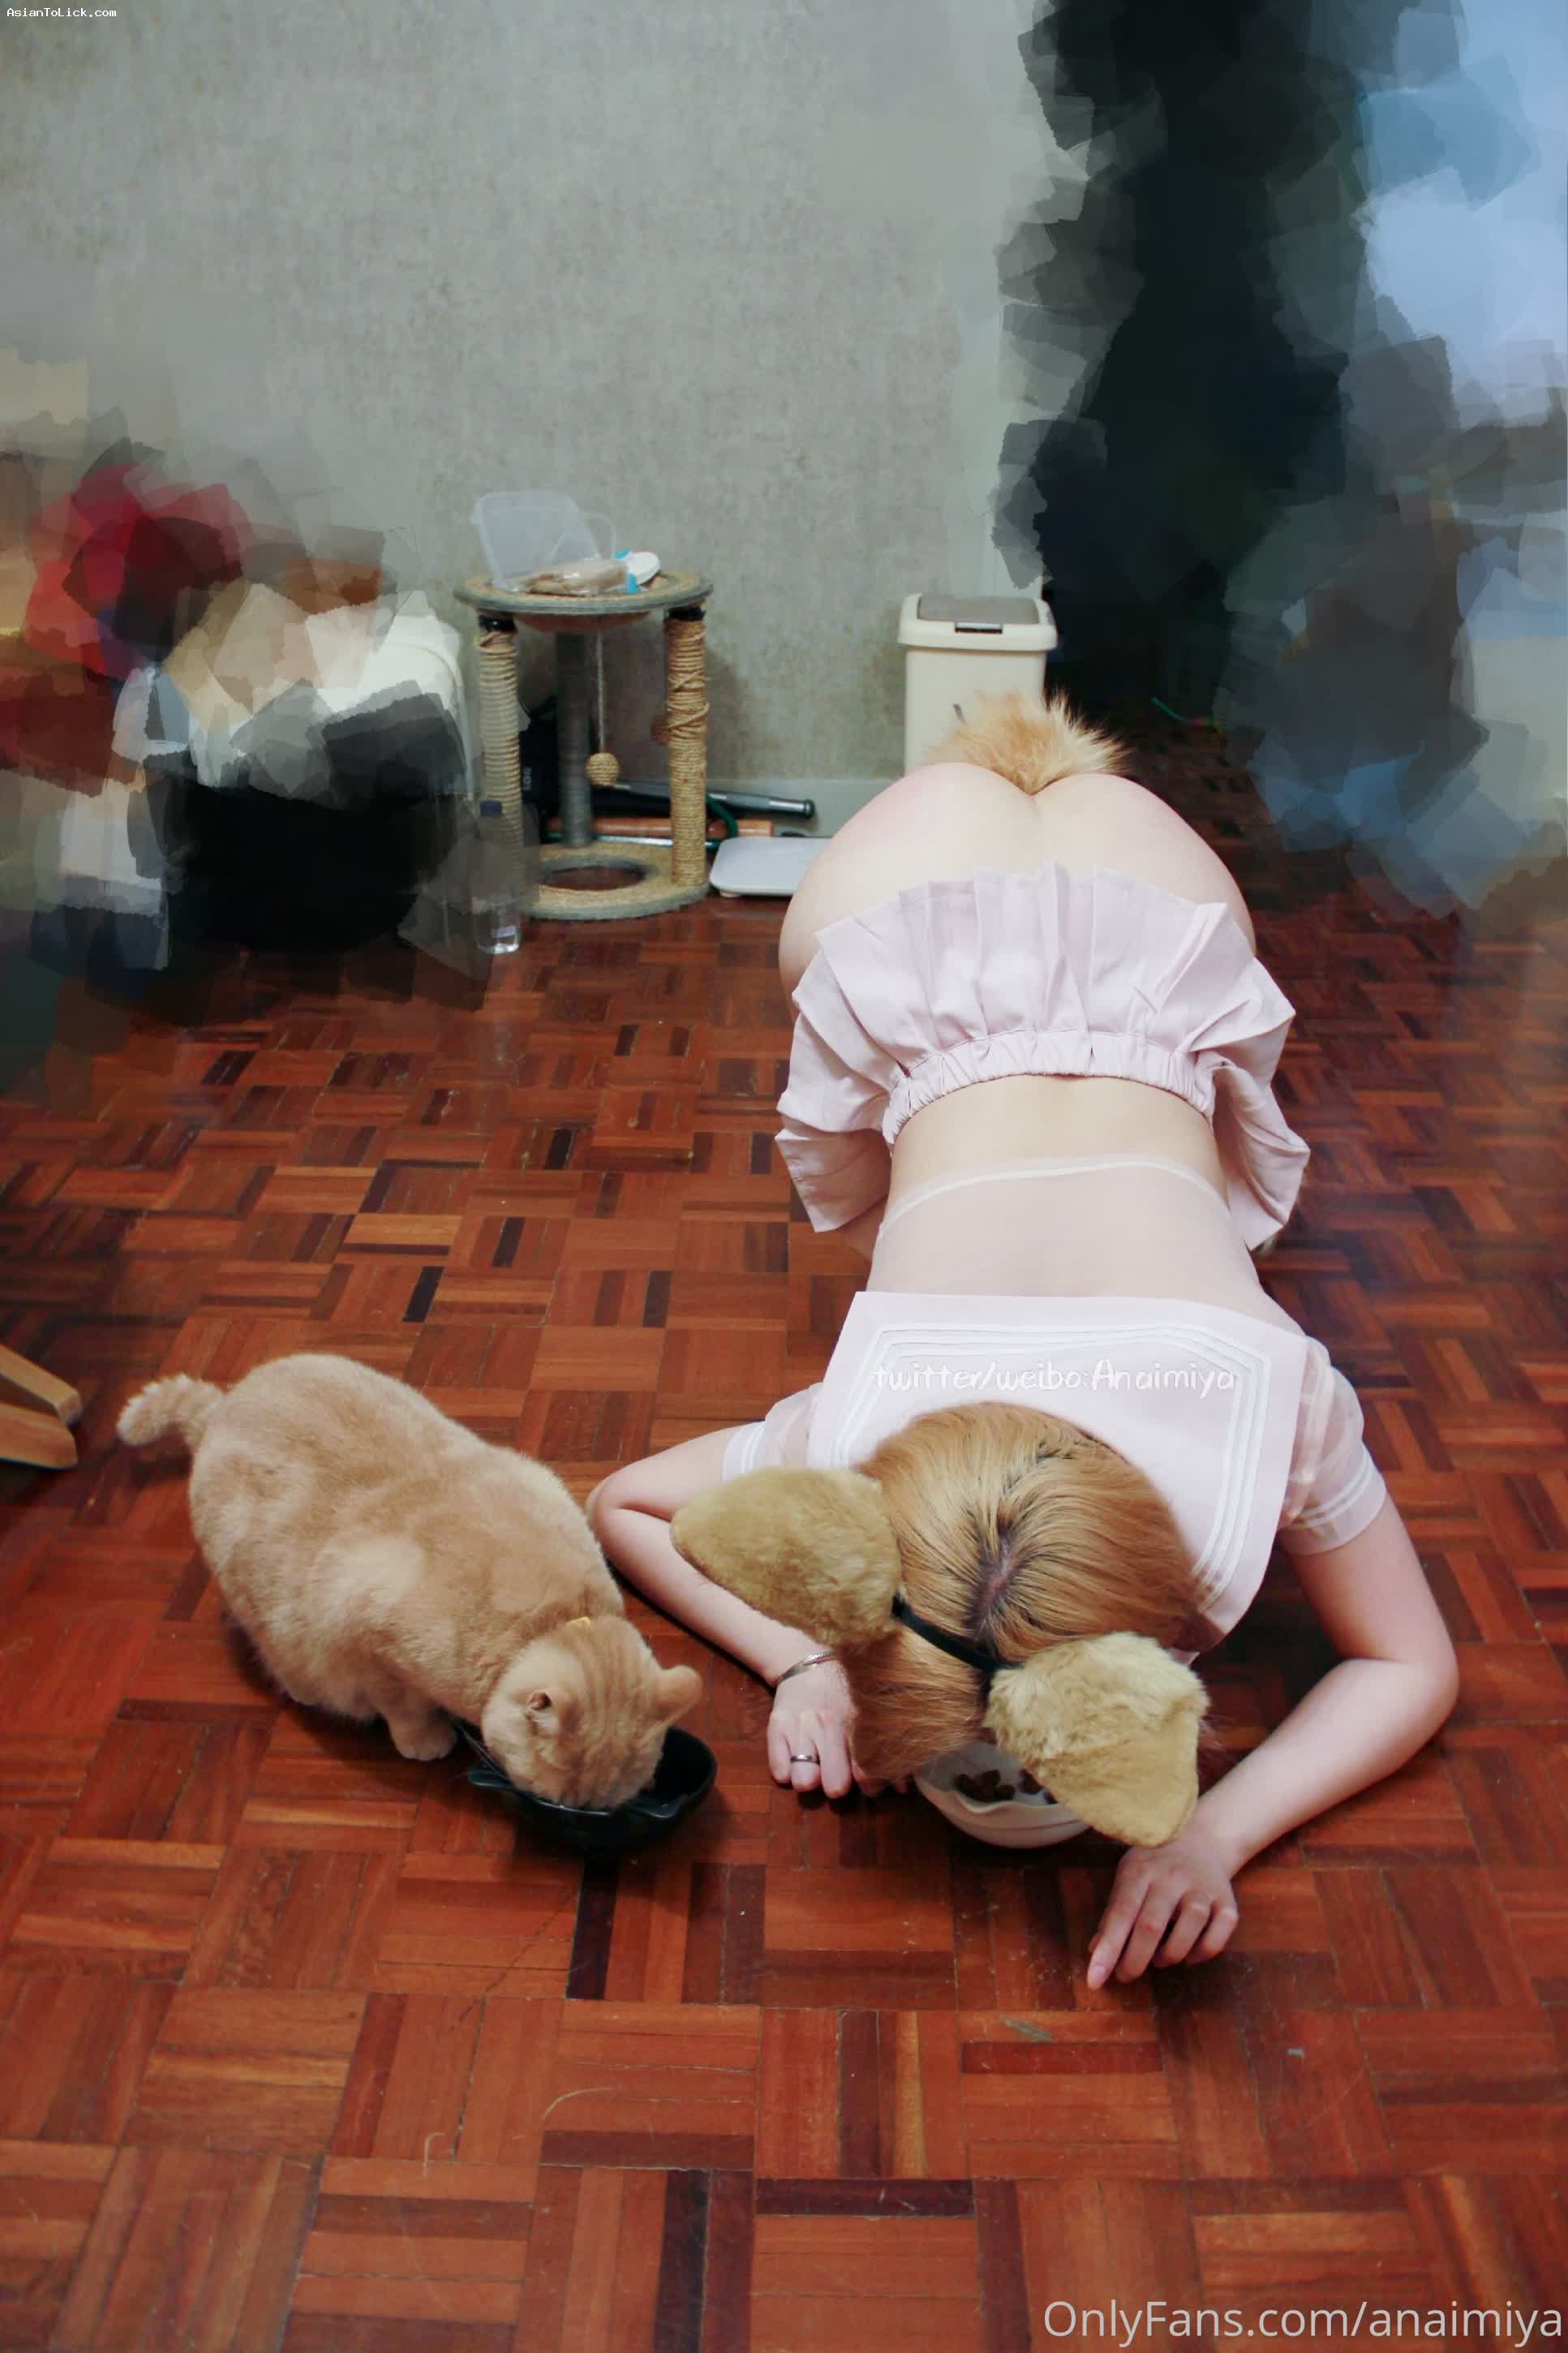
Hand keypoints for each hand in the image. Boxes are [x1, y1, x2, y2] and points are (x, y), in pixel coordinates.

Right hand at [767, 1660, 878, 1800]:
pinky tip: (794, 1763)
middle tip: (840, 1781)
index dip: (870, 1786)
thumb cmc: (843, 1695)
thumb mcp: (867, 1712)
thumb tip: (901, 1788)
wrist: (805, 1663)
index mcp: (856, 1719)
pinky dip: (786, 1773)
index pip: (866, 1767)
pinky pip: (779, 1769)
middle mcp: (828, 1723)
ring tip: (815, 1771)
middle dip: (838, 1787)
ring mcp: (801, 1726)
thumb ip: (886, 1750)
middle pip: (835, 1783)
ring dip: (810, 1781)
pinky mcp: (777, 1727)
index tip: (870, 1787)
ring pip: (804, 1779)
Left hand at [1086, 1821, 1238, 1988]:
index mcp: (1140, 1871)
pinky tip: (1190, 1955)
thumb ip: (1113, 1914)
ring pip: (1190, 1924)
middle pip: (1152, 1924)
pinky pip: (1220, 1931)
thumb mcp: (1128, 1877)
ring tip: (1159, 1960)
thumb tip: (1095, 1952)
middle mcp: (1172, 1877)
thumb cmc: (1154, 1865)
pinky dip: (1204, 1951)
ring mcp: (1202, 1887)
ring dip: (1171, 1954)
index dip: (1108, 1949)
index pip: (1121, 1913)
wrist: (1200, 1839)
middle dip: (1135, 1959)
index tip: (1095, 1981)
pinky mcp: (1227, 1900)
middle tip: (1126, 1976)